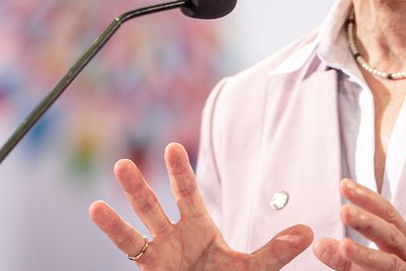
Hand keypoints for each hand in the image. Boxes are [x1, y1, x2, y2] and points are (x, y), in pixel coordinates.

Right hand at [89, 142, 312, 269]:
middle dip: (139, 187)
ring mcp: (160, 255)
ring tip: (107, 186)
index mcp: (199, 229)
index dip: (180, 173)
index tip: (173, 146)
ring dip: (123, 207)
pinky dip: (112, 231)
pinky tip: (97, 210)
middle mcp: (175, 237)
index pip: (187, 195)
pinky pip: (128, 249)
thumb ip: (276, 252)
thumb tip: (308, 232)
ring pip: (138, 226)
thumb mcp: (254, 270)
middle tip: (124, 162)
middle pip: (154, 206)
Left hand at [313, 179, 405, 270]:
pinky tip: (357, 265)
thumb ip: (350, 258)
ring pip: (391, 259)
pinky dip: (373, 268)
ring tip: (344, 246)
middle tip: (343, 209)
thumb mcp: (383, 263)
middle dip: (367, 219)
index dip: (367, 197)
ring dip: (367, 253)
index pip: (386, 212)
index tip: (345, 184)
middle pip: (389, 230)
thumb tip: (319, 243)